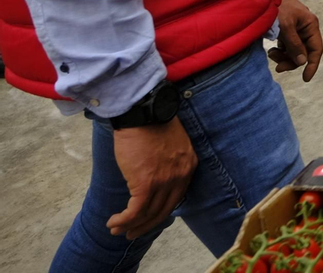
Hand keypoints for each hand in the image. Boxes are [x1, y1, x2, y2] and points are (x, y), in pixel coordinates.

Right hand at [107, 117, 195, 239]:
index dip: (160, 211)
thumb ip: (167, 163)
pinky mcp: (146, 183)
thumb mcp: (169, 144)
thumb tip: (153, 178)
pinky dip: (124, 220)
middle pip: (164, 210)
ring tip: (117, 230)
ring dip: (131, 225)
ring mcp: (165, 180)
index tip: (147, 218)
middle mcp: (180, 175)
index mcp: (188, 165)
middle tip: (131, 233)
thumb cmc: (151, 123)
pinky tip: (113, 222)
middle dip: (146, 225)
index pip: (176, 198)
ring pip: (149, 213)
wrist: (143, 111)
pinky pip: (136, 210)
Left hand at [269, 0, 322, 80]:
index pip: (316, 49)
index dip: (312, 65)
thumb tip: (302, 61)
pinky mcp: (287, 29)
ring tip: (271, 54)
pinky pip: (287, 45)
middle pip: (304, 52)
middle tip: (278, 68)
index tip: (305, 79)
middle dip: (292, 61)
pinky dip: (280, 50)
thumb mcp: (285, 27)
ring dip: (284, 56)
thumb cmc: (276, 7)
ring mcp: (296, 28)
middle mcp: (306, 27)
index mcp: (310, 25)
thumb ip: (294, 45)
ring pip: (294, 50)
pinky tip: (271, 49)